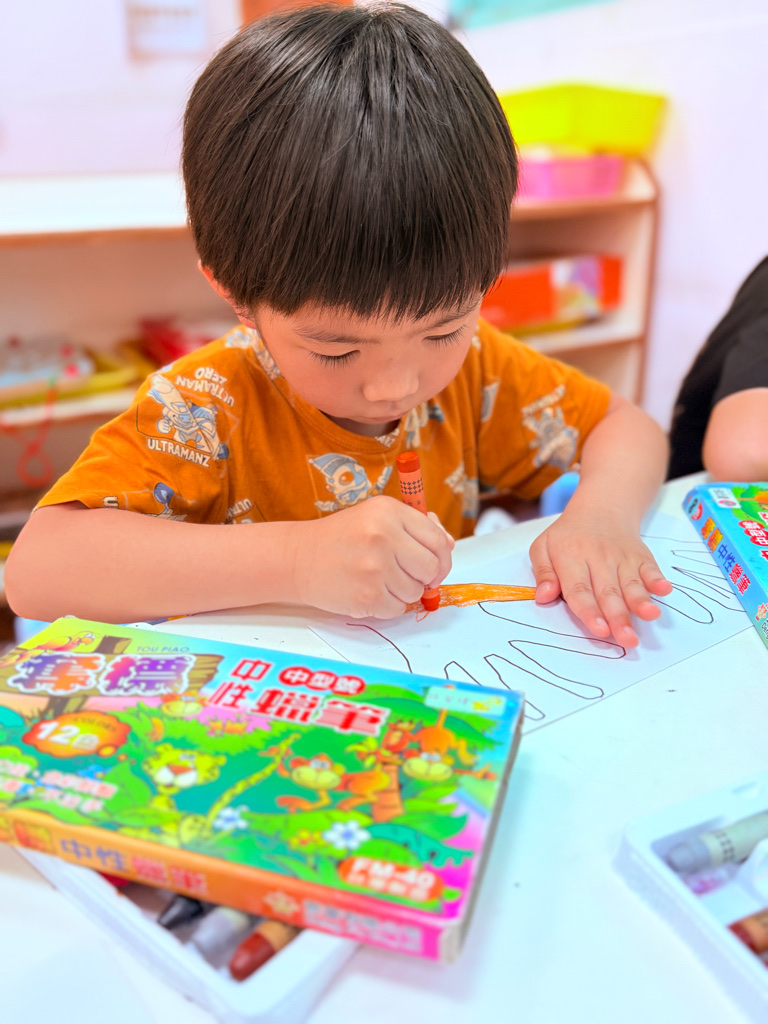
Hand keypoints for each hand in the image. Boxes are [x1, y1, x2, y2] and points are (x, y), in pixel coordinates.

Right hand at [295, 496, 453, 617]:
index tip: (435, 566)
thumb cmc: (342, 538)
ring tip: (379, 580)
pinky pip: (397, 609)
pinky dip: (388, 606)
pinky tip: (369, 592)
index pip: (437, 540)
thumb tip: (448, 545)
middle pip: (431, 568)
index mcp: (388, 512)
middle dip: (425, 577)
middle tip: (406, 576)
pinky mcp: (367, 596)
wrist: (298, 558)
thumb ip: (416, 527)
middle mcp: (382, 536)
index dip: (442, 558)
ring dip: (403, 592)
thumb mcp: (377, 518)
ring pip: (416, 592)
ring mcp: (374, 567)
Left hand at [528, 507, 671, 647]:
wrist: (601, 508)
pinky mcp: (640, 556)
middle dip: (619, 617)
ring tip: (650, 616)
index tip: (599, 630)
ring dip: (641, 601)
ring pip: (631, 583)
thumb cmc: (568, 536)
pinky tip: (664, 590)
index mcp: (570, 557)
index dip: (589, 611)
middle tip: (628, 639)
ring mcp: (622, 557)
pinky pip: (650, 568)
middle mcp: (598, 558)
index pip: (579, 589)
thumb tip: (543, 597)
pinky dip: (657, 579)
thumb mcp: (543, 547)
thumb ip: (542, 573)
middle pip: (608, 592)